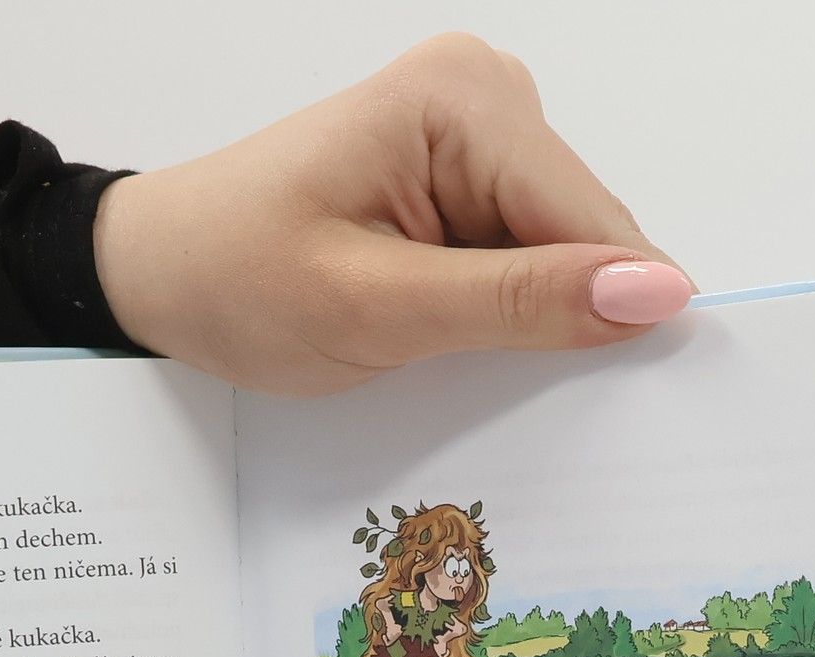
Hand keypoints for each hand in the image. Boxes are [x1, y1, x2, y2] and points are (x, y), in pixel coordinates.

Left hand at [94, 34, 693, 394]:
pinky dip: (495, 304)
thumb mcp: (376, 310)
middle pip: (582, 232)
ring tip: (439, 350)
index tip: (610, 405)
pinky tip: (440, 330)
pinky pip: (518, 250)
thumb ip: (516, 303)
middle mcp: (484, 92)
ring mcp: (475, 129)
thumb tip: (655, 295)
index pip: (591, 221)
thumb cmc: (237, 283)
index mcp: (464, 101)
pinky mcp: (460, 172)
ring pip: (556, 250)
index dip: (608, 315)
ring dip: (521, 316)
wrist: (160, 270)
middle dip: (555, 315)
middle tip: (478, 380)